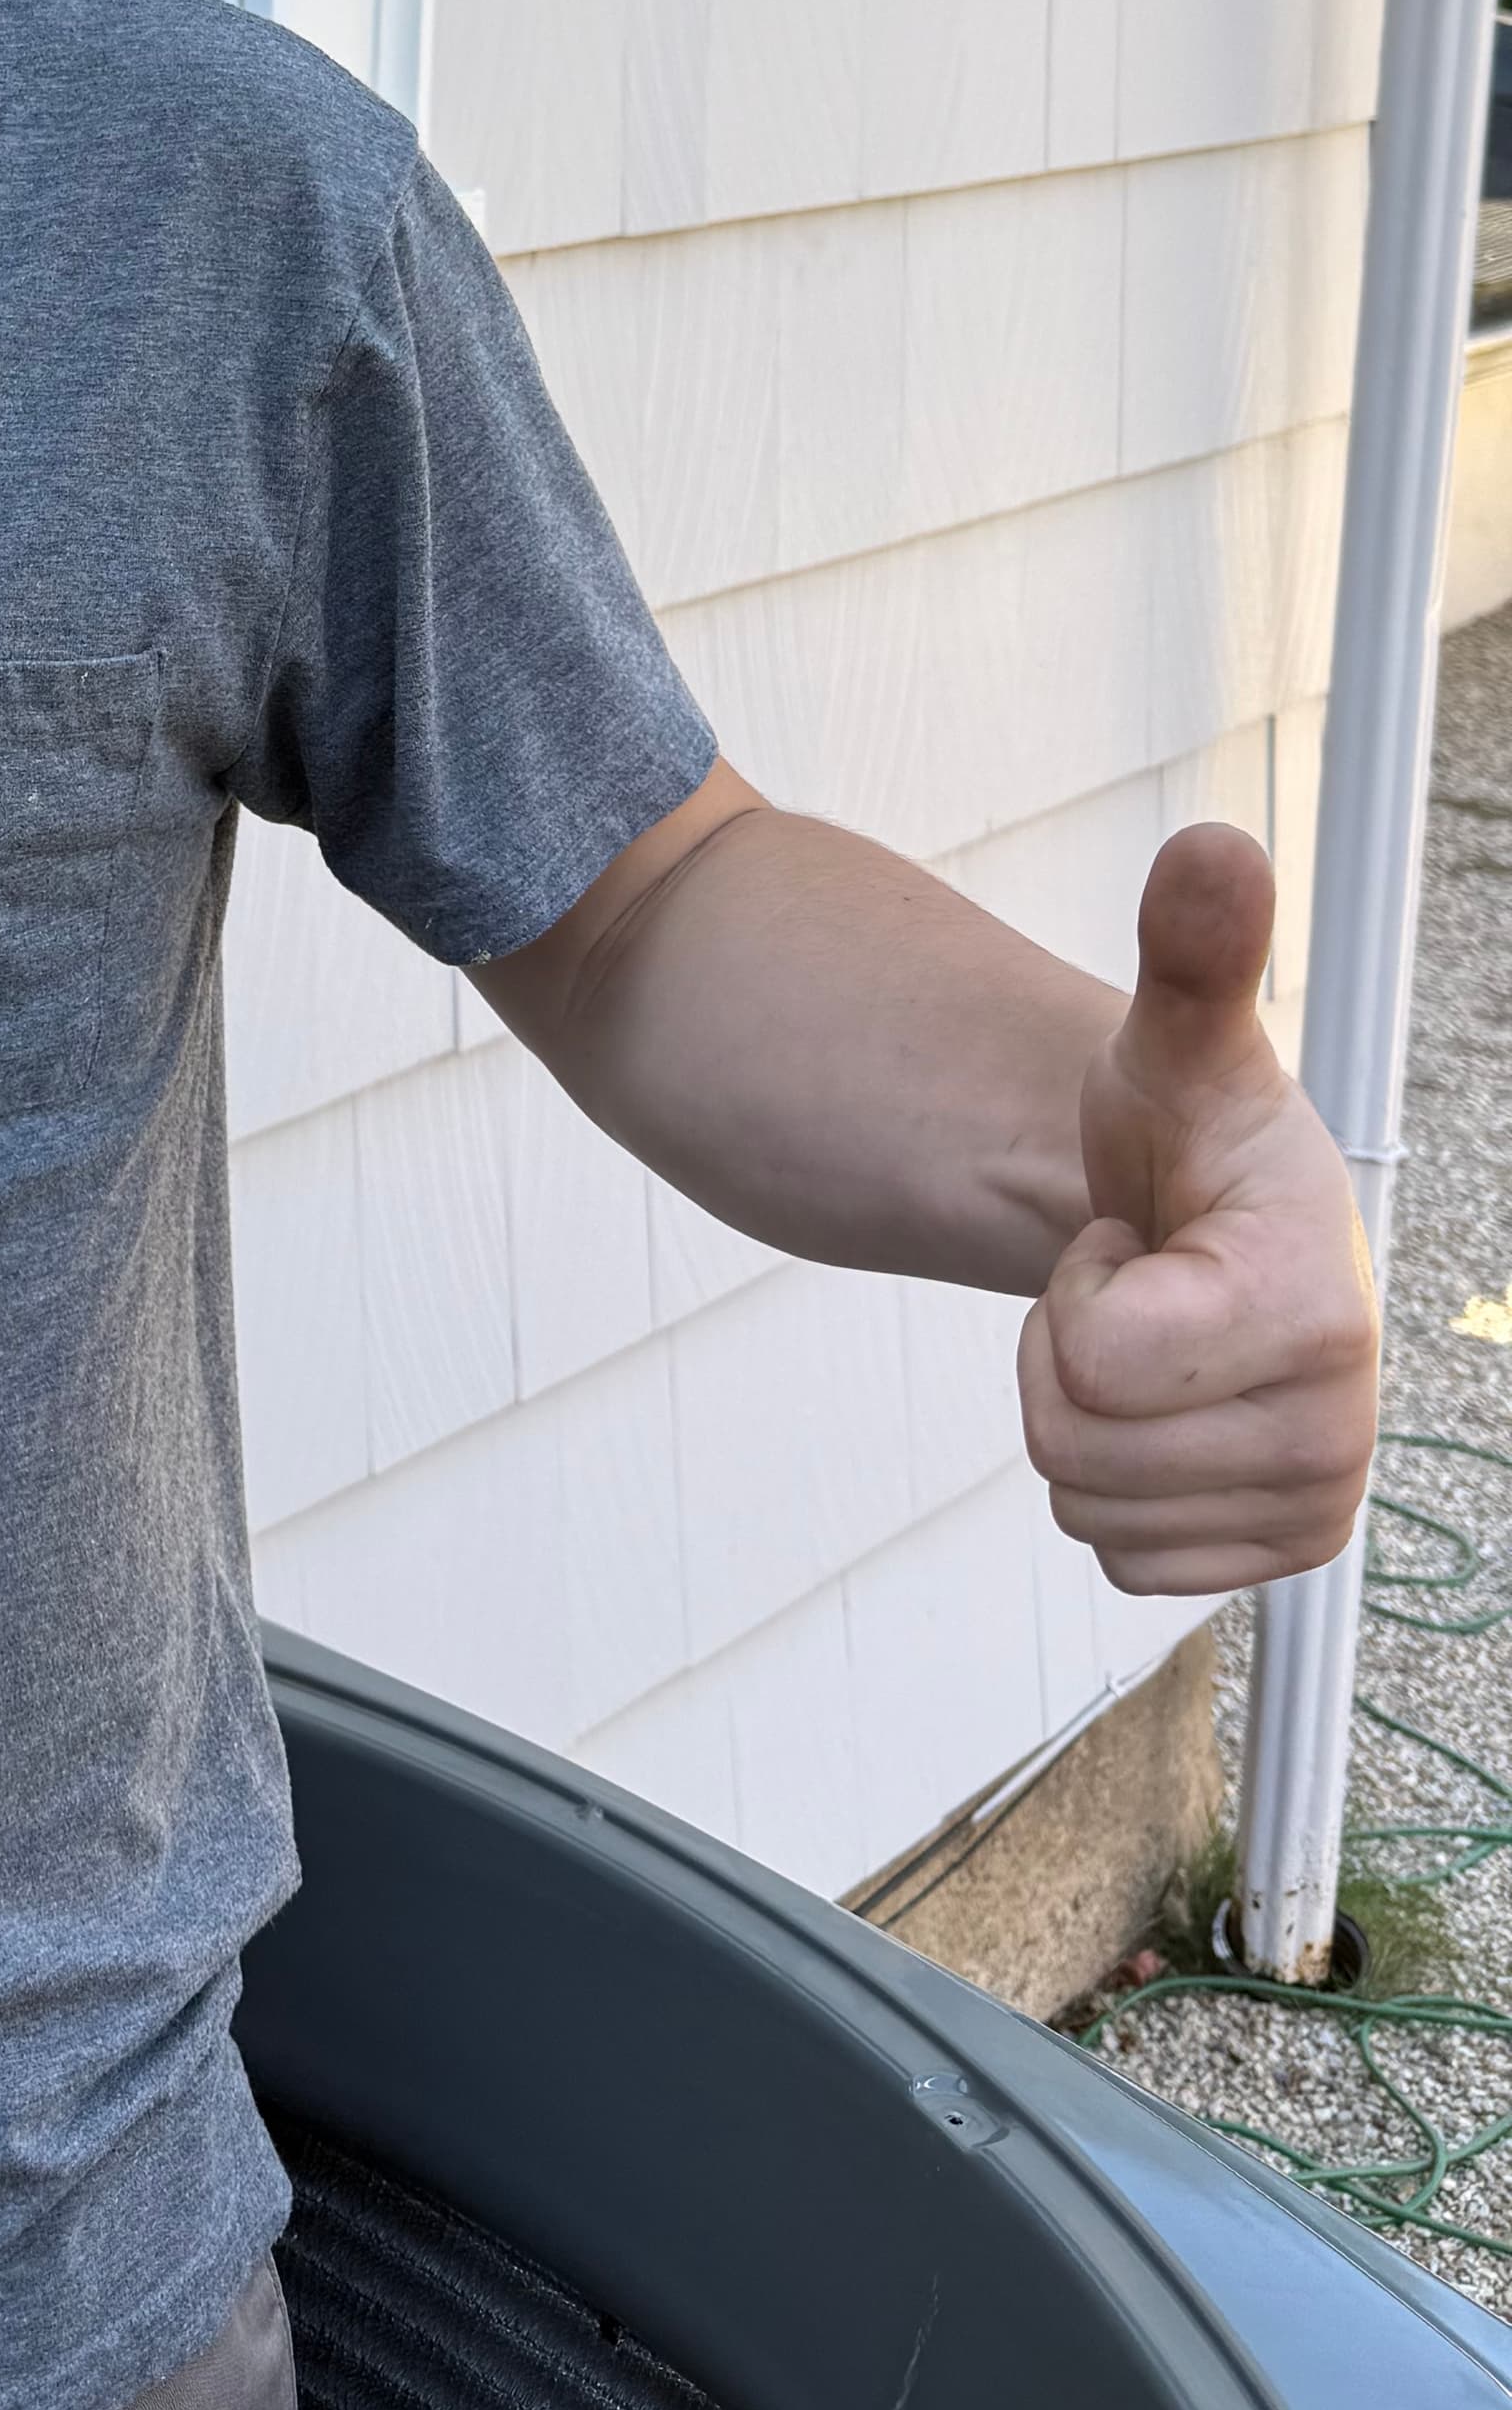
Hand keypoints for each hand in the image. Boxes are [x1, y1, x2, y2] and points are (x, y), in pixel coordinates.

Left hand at [1019, 823, 1378, 1589]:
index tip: (1137, 1239)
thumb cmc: (1186, 1134)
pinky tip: (1165, 1406)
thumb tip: (1214, 848)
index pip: (1094, 1363)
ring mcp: (1318, 1503)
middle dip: (1068, 1356)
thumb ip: (1194, 954)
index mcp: (1316, 1310)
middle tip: (1136, 1289)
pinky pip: (1117, 1561)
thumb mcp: (1171, 1042)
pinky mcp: (1279, 1557)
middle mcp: (1342, 1429)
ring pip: (1085, 1508)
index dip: (1078, 1291)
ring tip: (1151, 1338)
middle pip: (1073, 1445)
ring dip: (1087, 1416)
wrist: (1213, 1227)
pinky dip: (1115, 1486)